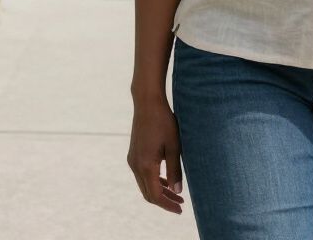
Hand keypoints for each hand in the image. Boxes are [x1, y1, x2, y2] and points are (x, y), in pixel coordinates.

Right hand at [128, 96, 184, 214]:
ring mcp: (132, 160)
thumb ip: (175, 170)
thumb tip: (178, 191)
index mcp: (146, 165)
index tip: (180, 209)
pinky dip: (153, 181)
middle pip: (148, 193)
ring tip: (176, 194)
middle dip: (164, 201)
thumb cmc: (164, 122)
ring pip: (144, 185)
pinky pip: (142, 175)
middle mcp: (135, 165)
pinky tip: (166, 180)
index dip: (168, 204)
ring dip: (159, 191)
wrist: (147, 103)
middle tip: (180, 204)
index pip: (155, 195)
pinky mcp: (133, 154)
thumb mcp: (174, 146)